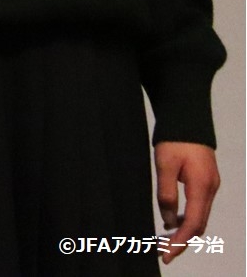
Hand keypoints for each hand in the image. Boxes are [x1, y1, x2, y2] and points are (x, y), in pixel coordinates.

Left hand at [155, 142, 218, 264]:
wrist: (187, 118)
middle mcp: (210, 190)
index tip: (166, 255)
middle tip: (162, 252)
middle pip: (199, 225)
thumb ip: (166, 193)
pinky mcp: (205, 181)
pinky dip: (186, 218)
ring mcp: (210, 186)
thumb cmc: (175, 139)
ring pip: (199, 217)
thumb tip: (167, 220)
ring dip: (184, 231)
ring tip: (163, 240)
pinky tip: (171, 221)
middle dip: (182, 241)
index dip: (179, 242)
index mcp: (202, 187)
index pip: (193, 224)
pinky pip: (198, 207)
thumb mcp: (164, 164)